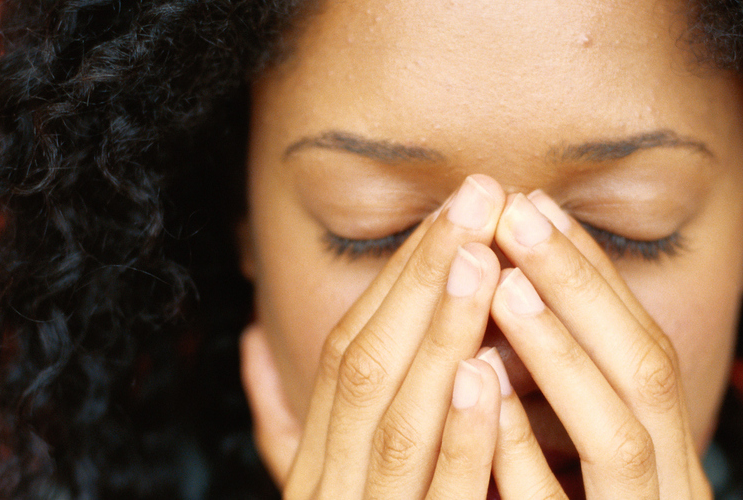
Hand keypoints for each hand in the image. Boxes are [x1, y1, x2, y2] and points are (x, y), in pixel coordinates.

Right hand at [242, 174, 552, 498]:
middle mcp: (331, 492)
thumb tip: (255, 339)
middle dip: (423, 277)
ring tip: (483, 259)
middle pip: (367, 369)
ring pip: (400, 424)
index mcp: (317, 469)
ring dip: (441, 334)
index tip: (454, 211)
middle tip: (480, 196)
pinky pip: (441, 499)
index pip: (348, 353)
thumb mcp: (336, 491)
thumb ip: (288, 428)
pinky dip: (462, 438)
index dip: (399, 279)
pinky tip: (487, 376)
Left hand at [486, 191, 712, 498]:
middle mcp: (674, 494)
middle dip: (580, 289)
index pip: (646, 350)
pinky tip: (481, 392)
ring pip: (619, 440)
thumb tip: (508, 307)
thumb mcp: (583, 482)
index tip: (536, 207)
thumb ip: (565, 413)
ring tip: (501, 286)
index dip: (593, 276)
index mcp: (671, 465)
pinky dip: (522, 449)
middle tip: (514, 213)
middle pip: (647, 374)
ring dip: (558, 355)